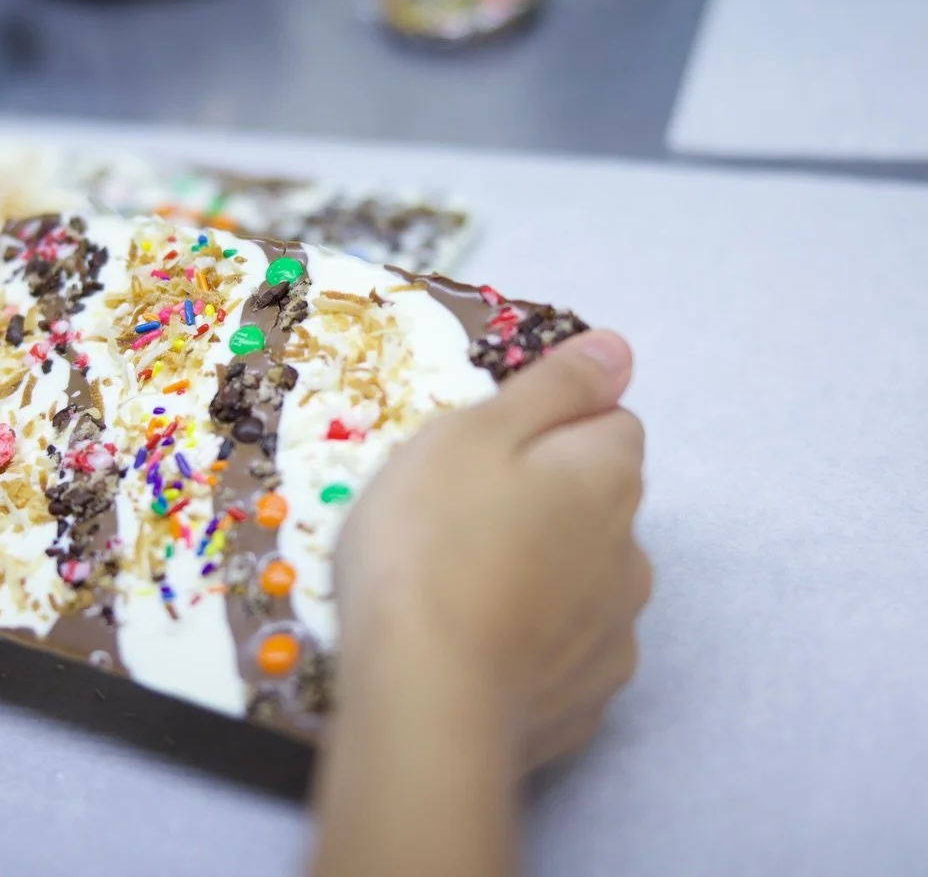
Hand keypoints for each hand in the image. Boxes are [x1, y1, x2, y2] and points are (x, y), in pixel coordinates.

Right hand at [335, 330, 649, 771]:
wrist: (422, 698)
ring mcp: (613, 638)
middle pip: (597, 507)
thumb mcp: (473, 434)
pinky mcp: (585, 706)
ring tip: (460, 593)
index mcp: (608, 478)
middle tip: (456, 521)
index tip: (482, 454)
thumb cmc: (431, 543)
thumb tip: (619, 349)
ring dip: (541, 577)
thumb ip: (554, 387)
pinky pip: (562, 656)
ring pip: (584, 583)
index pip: (608, 424)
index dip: (545, 429)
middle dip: (545, 505)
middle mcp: (632, 556)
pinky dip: (530, 648)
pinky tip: (474, 651)